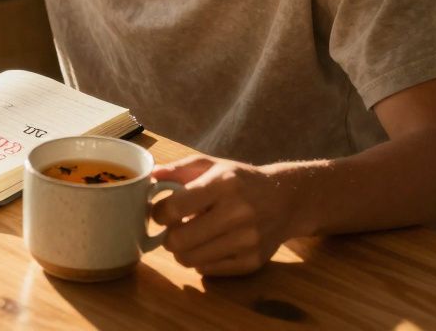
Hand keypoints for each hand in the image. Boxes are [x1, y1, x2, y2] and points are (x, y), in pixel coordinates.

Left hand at [150, 155, 296, 276]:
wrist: (286, 200)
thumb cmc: (240, 180)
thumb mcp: (211, 165)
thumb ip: (177, 169)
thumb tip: (149, 177)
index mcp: (224, 184)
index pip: (175, 208)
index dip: (159, 213)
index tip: (160, 212)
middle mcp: (238, 214)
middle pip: (179, 240)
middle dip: (167, 236)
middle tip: (172, 228)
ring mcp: (247, 241)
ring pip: (190, 260)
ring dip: (181, 251)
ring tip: (188, 237)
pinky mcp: (252, 262)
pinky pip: (208, 271)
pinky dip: (200, 261)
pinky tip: (207, 246)